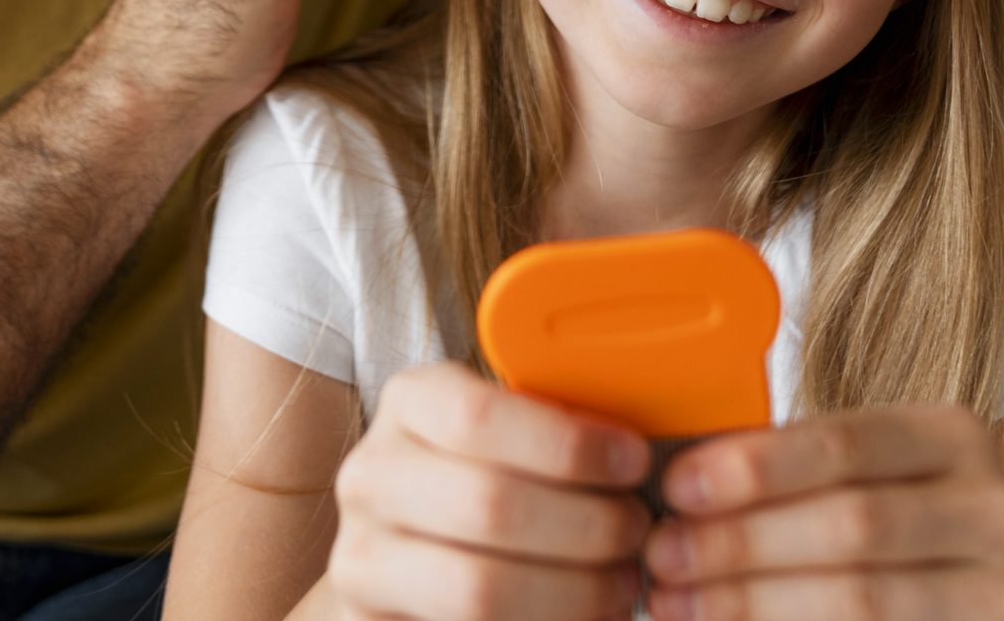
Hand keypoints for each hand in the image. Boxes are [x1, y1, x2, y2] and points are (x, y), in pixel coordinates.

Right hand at [328, 362, 653, 620]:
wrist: (407, 553)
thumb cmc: (484, 477)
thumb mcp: (507, 433)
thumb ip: (557, 428)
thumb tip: (642, 443)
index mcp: (409, 405)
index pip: (478, 417)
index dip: (567, 444)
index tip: (633, 461)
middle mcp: (372, 477)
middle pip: (489, 506)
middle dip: (587, 526)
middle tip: (636, 532)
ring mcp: (362, 559)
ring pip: (480, 589)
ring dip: (575, 592)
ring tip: (621, 585)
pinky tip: (583, 618)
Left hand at [643, 403, 1003, 620]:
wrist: (963, 606)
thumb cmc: (888, 533)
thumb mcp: (855, 482)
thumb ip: (789, 472)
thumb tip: (678, 480)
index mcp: (955, 437)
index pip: (845, 442)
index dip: (755, 465)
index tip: (677, 486)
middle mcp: (998, 510)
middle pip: (851, 524)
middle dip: (742, 542)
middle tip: (663, 555)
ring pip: (861, 597)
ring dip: (752, 603)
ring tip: (678, 604)